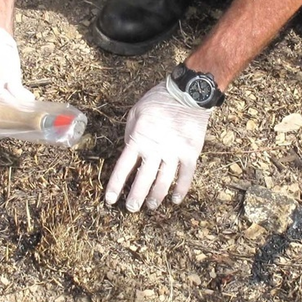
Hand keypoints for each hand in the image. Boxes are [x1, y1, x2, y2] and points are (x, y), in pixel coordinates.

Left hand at [105, 80, 211, 211]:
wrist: (188, 93)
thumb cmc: (159, 100)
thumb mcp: (136, 112)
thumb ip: (130, 133)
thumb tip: (129, 151)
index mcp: (138, 139)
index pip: (123, 168)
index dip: (116, 186)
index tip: (110, 200)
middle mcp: (155, 149)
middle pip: (143, 180)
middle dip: (135, 197)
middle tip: (131, 209)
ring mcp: (174, 152)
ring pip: (163, 181)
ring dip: (156, 196)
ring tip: (151, 206)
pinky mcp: (191, 153)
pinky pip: (186, 176)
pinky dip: (181, 189)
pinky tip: (176, 199)